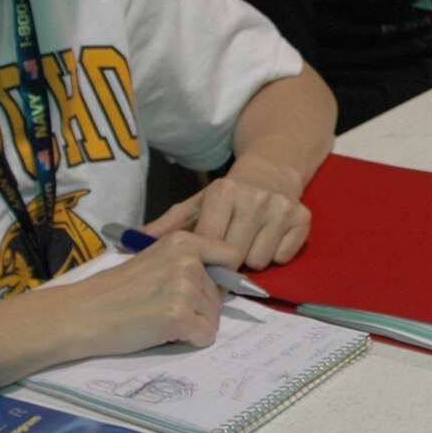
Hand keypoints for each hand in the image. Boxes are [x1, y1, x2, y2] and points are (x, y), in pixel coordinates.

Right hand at [66, 235, 226, 354]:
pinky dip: (189, 341)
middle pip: (222, 294)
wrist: (79, 315)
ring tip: (158, 320)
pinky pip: (205, 336)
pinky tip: (163, 333)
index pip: (231, 255)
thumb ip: (187, 263)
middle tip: (163, 309)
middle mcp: (188, 260)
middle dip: (200, 308)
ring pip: (214, 317)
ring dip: (192, 325)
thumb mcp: (154, 261)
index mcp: (182, 241)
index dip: (223, 277)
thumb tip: (227, 281)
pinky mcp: (178, 316)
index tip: (205, 290)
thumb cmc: (113, 293)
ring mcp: (184, 288)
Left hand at [142, 155, 310, 268]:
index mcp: (224, 192)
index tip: (205, 259)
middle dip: (230, 261)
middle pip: (236, 256)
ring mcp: (281, 207)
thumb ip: (166, 227)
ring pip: (260, 260)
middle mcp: (254, 197)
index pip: (211, 244)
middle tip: (228, 251)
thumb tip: (129, 242)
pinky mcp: (302, 218)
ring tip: (249, 242)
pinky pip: (283, 257)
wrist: (271, 171)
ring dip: (253, 258)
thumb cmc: (227, 197)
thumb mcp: (195, 205)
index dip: (206, 258)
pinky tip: (269, 238)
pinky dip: (275, 254)